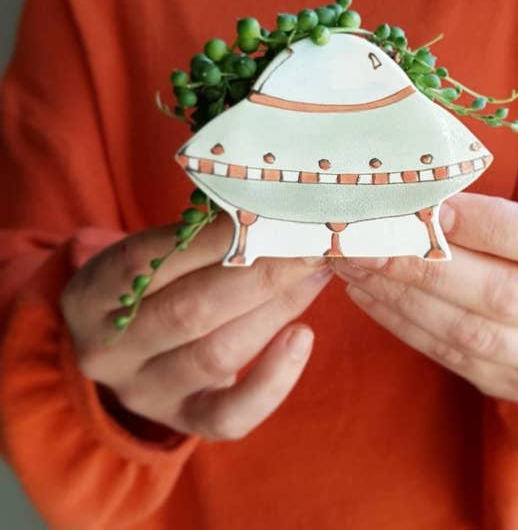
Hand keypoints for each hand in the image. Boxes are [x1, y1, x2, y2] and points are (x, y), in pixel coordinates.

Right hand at [60, 215, 330, 439]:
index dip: (212, 238)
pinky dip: (274, 379)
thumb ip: (193, 237)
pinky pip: (231, 414)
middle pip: (191, 311)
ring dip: (277, 308)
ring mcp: (146, 393)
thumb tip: (266, 210)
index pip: (147, 261)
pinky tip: (303, 336)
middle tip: (308, 243)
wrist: (131, 345)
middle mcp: (110, 352)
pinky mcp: (184, 420)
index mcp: (90, 296)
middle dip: (261, 272)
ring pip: (218, 354)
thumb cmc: (153, 283)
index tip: (265, 214)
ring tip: (315, 273)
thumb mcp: (150, 252)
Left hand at [332, 194, 517, 401]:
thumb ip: (489, 213)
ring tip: (354, 265)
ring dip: (401, 296)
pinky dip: (402, 323)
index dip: (485, 226)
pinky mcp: (514, 384)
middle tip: (364, 240)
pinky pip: (450, 357)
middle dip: (423, 266)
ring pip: (470, 334)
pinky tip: (368, 294)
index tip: (424, 206)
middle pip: (502, 295)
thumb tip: (411, 198)